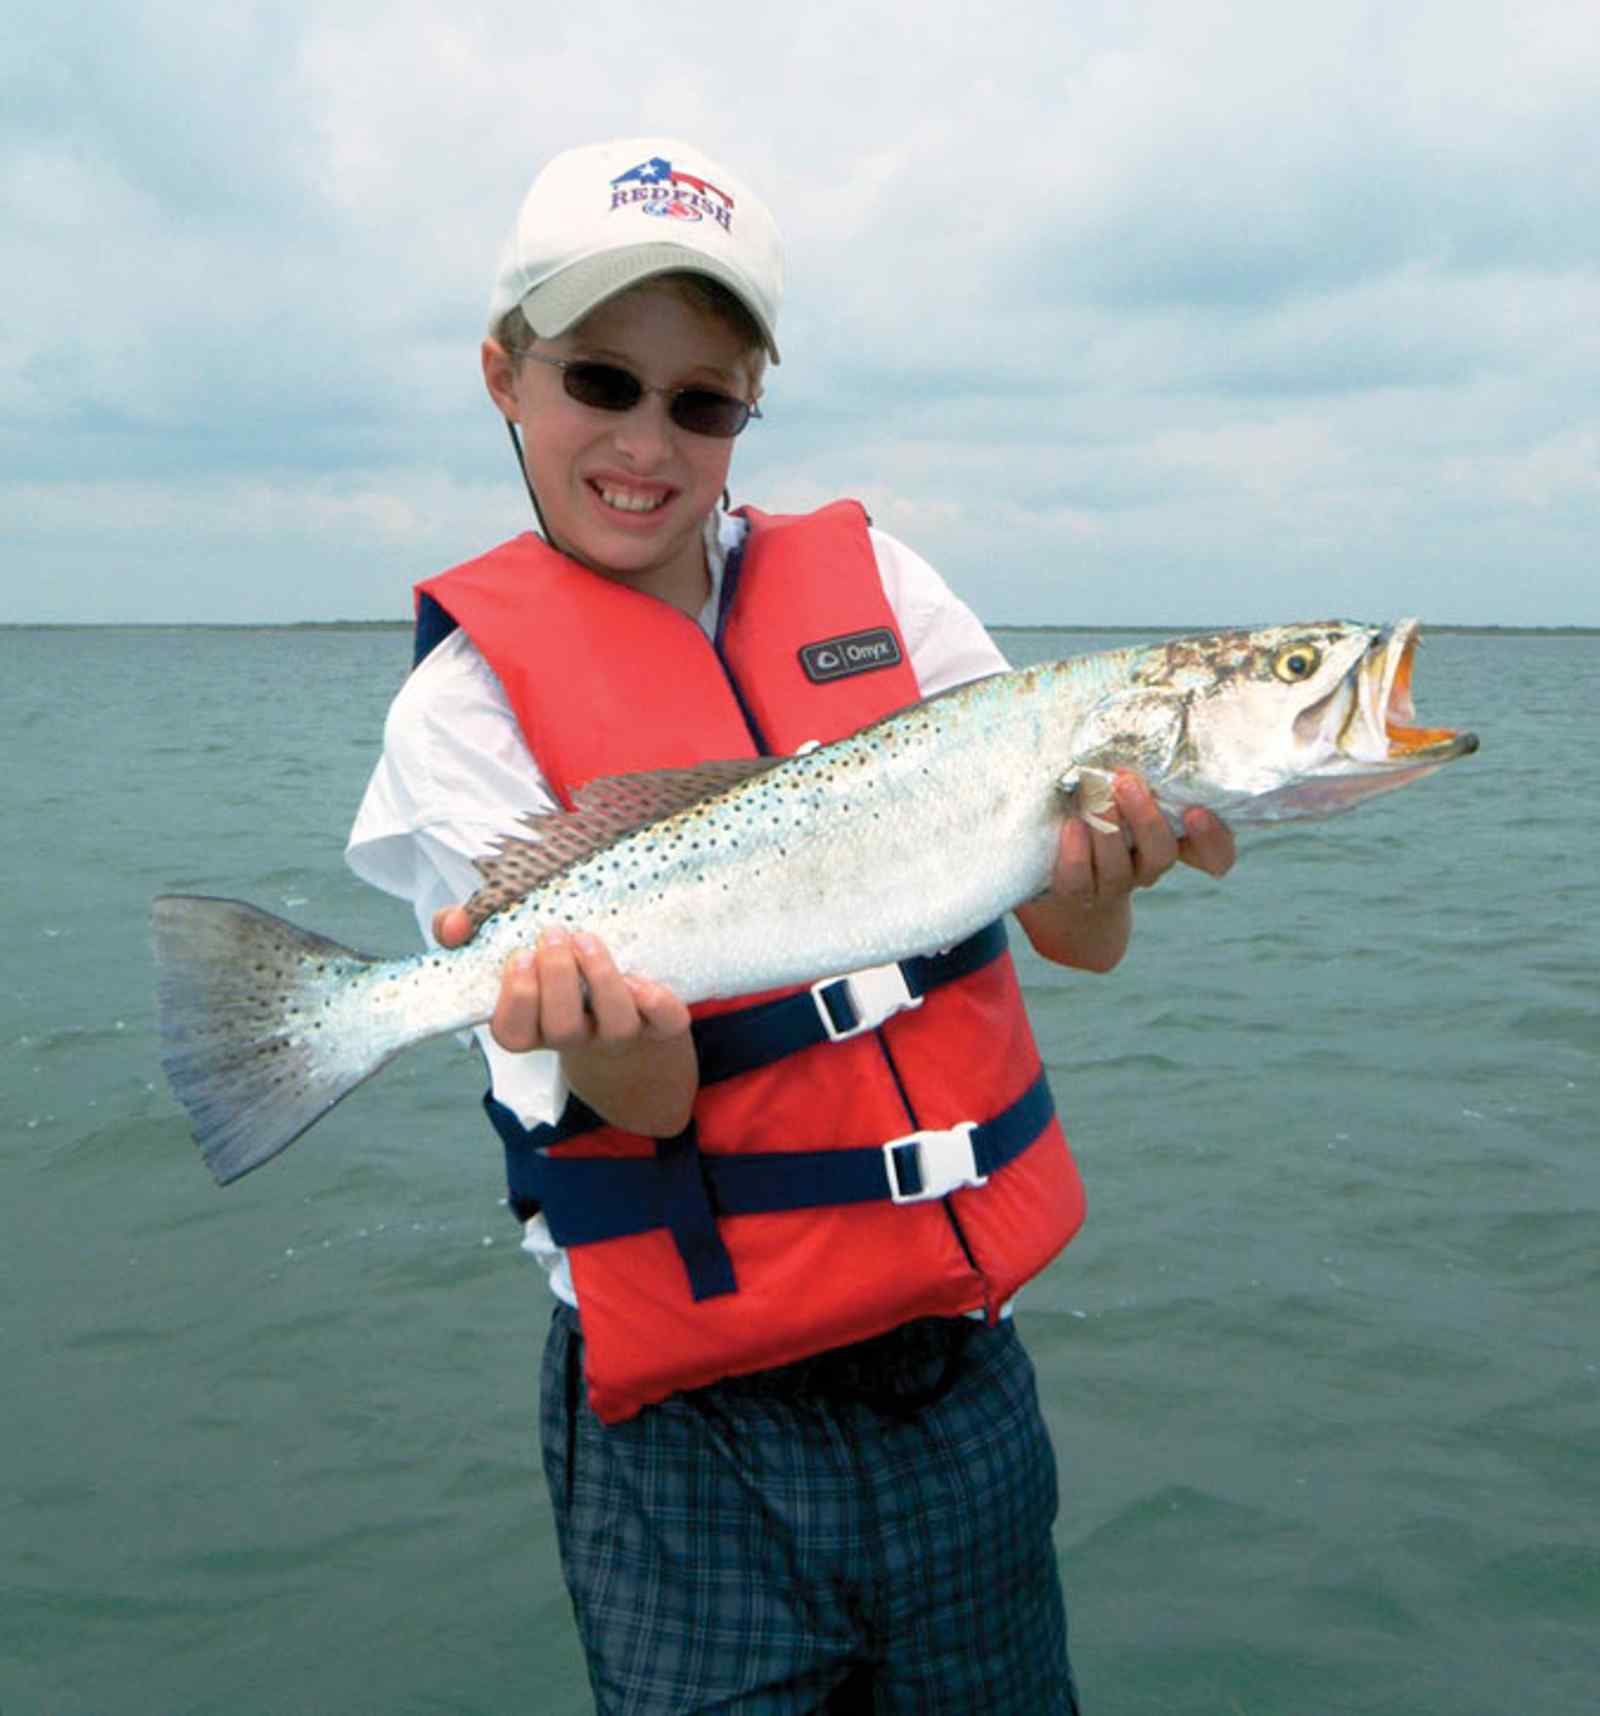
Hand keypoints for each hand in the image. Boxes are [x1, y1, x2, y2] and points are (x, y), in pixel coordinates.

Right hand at [433, 906, 696, 1135]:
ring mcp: (621, 1033)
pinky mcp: (662, 1025)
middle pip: (562, 1028)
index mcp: (535, 1025)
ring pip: (613, 1023)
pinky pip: (664, 1022)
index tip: (518, 957)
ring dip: (600, 979)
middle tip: (553, 934)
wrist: (629, 1017)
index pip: (513, 1033)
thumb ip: (467, 930)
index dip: (515, 1000)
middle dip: (557, 979)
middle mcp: (577, 1036)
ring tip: (587, 938)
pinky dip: (654, 1000)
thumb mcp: (511, 951)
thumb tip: (453, 924)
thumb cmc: (558, 975)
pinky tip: (641, 978)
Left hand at [1054, 771, 1235, 902]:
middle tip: (1127, 783)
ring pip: (1119, 868)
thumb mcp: (1126, 782)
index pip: (1216, 854)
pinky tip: (1072, 826)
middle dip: (1146, 819)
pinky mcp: (1080, 893)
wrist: (1060, 859)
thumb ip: (1143, 762)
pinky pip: (1079, 881)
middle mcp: (1149, 864)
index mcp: (1174, 839)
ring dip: (1107, 830)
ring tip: (1094, 797)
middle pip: (1161, 854)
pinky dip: (1076, 854)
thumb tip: (1152, 702)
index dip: (1213, 839)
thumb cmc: (1102, 799)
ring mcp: (1115, 883)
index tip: (1197, 811)